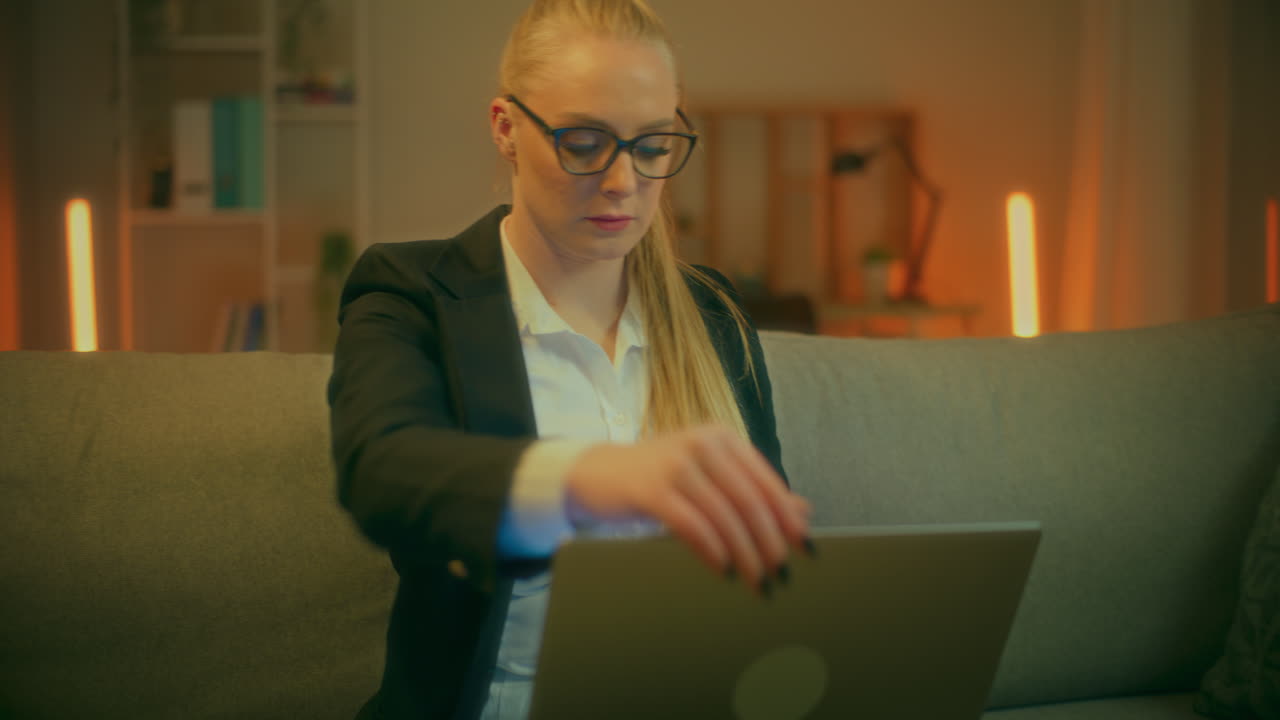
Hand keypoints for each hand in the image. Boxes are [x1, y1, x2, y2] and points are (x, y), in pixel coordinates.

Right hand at [564, 424, 811, 594]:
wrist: (599, 473)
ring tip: (756, 581)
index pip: (766, 481)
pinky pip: (693, 524)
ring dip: (745, 554)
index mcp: (723, 438)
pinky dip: (713, 551)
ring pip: (724, 515)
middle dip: (769, 543)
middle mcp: (703, 444)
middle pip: (749, 500)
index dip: (788, 518)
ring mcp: (675, 464)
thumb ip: (752, 490)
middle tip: (780, 574)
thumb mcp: (709, 477)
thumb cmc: (660, 478)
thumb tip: (803, 514)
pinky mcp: (651, 488)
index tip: (805, 550)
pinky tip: (724, 570)